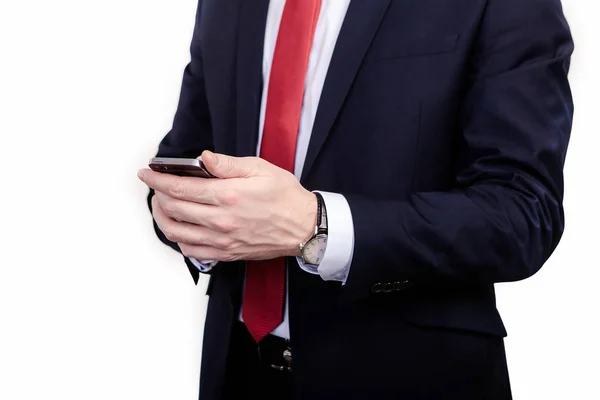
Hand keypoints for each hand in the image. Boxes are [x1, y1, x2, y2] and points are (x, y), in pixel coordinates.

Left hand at [138, 151, 317, 261]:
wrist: (304, 227)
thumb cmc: (285, 197)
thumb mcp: (260, 169)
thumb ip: (227, 164)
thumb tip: (202, 158)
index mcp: (227, 195)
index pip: (179, 188)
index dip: (157, 180)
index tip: (147, 173)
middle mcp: (220, 220)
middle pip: (172, 209)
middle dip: (156, 195)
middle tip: (155, 186)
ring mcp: (222, 240)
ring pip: (176, 232)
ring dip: (162, 217)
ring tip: (162, 205)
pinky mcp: (226, 253)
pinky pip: (191, 251)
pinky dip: (178, 239)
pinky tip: (180, 227)